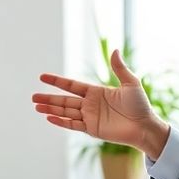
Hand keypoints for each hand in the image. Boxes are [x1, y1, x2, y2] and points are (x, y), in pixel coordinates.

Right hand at [32, 49, 168, 158]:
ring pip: (66, 112)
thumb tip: (114, 49)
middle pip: (64, 100)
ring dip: (51, 109)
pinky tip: (49, 117)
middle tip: (33, 96)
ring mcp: (90, 117)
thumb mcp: (130, 83)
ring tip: (36, 106)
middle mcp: (90, 104)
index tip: (42, 77)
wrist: (145, 127)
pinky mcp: (92, 129)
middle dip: (49, 98)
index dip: (57, 81)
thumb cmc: (140, 105)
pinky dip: (61, 121)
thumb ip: (119, 68)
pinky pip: (73, 125)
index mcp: (96, 92)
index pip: (72, 86)